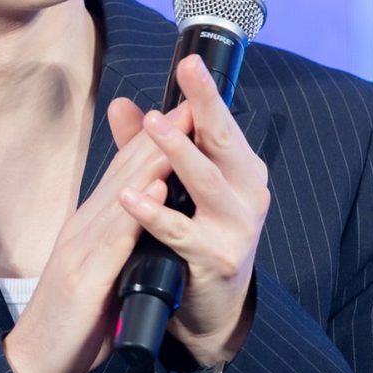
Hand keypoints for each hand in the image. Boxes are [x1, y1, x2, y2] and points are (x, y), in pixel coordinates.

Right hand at [1, 96, 196, 372]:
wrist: (36, 365)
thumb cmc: (74, 325)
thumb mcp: (102, 274)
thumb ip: (121, 245)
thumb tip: (147, 224)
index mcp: (91, 228)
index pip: (126, 174)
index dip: (156, 139)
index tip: (189, 111)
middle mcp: (84, 228)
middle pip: (125, 170)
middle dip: (162, 132)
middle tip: (194, 97)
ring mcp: (81, 250)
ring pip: (121, 193)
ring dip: (153, 155)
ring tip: (183, 122)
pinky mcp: (83, 279)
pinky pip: (114, 238)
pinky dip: (137, 208)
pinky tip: (156, 185)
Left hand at [105, 52, 269, 365]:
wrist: (210, 310)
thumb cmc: (194, 242)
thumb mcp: (176, 190)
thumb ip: (148, 149)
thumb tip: (125, 104)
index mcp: (241, 173)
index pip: (221, 126)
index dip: (206, 94)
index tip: (190, 62)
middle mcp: (248, 195)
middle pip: (223, 143)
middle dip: (205, 106)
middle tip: (188, 73)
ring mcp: (237, 229)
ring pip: (207, 183)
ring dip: (179, 152)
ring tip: (153, 125)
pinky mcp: (216, 260)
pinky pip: (181, 232)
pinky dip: (155, 213)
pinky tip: (131, 197)